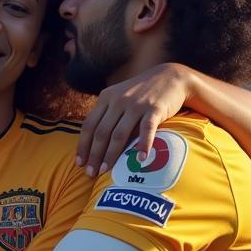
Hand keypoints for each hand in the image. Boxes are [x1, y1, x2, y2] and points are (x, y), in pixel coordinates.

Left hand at [76, 63, 195, 176]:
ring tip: (106, 170)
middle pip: (102, 132)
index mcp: (106, 98)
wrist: (171, 77)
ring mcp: (136, 104)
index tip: (79, 163)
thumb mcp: (119, 96)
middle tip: (91, 173)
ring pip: (119, 134)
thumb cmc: (141, 92)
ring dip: (111, 154)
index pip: (89, 125)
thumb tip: (93, 142)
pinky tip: (140, 159)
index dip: (83, 146)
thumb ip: (106, 114)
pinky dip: (143, 145)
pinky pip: (146, 129)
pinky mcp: (154, 109)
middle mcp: (118, 100)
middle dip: (94, 155)